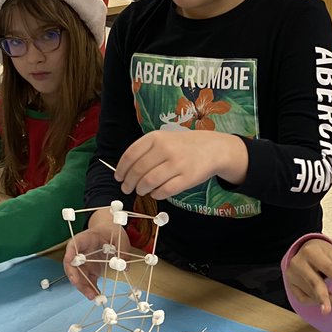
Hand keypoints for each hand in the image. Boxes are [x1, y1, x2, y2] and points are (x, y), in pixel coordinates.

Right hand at [63, 209, 132, 299]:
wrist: (108, 232)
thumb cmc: (111, 231)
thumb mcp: (119, 236)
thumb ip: (122, 249)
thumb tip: (124, 266)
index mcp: (84, 239)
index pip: (72, 246)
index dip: (70, 255)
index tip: (70, 263)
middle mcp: (79, 252)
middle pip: (72, 266)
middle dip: (77, 279)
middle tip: (86, 290)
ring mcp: (83, 263)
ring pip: (78, 277)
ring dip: (84, 288)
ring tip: (94, 297)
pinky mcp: (89, 270)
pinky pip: (87, 281)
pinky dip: (91, 289)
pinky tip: (97, 296)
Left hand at [115, 129, 246, 199]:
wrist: (213, 148)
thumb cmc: (183, 145)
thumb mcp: (164, 138)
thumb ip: (146, 151)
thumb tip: (124, 171)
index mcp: (156, 137)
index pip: (131, 155)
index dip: (121, 169)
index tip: (118, 177)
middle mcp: (165, 149)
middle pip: (138, 171)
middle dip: (129, 183)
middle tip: (127, 188)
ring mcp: (177, 164)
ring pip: (149, 182)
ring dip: (141, 190)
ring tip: (141, 191)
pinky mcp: (187, 178)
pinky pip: (164, 191)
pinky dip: (156, 194)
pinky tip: (155, 193)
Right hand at [285, 238, 331, 313]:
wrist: (303, 250)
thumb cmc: (320, 252)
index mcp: (310, 252)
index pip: (330, 269)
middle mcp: (298, 263)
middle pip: (316, 284)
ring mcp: (292, 276)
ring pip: (312, 294)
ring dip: (330, 302)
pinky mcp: (290, 286)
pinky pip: (304, 299)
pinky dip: (317, 302)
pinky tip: (327, 302)